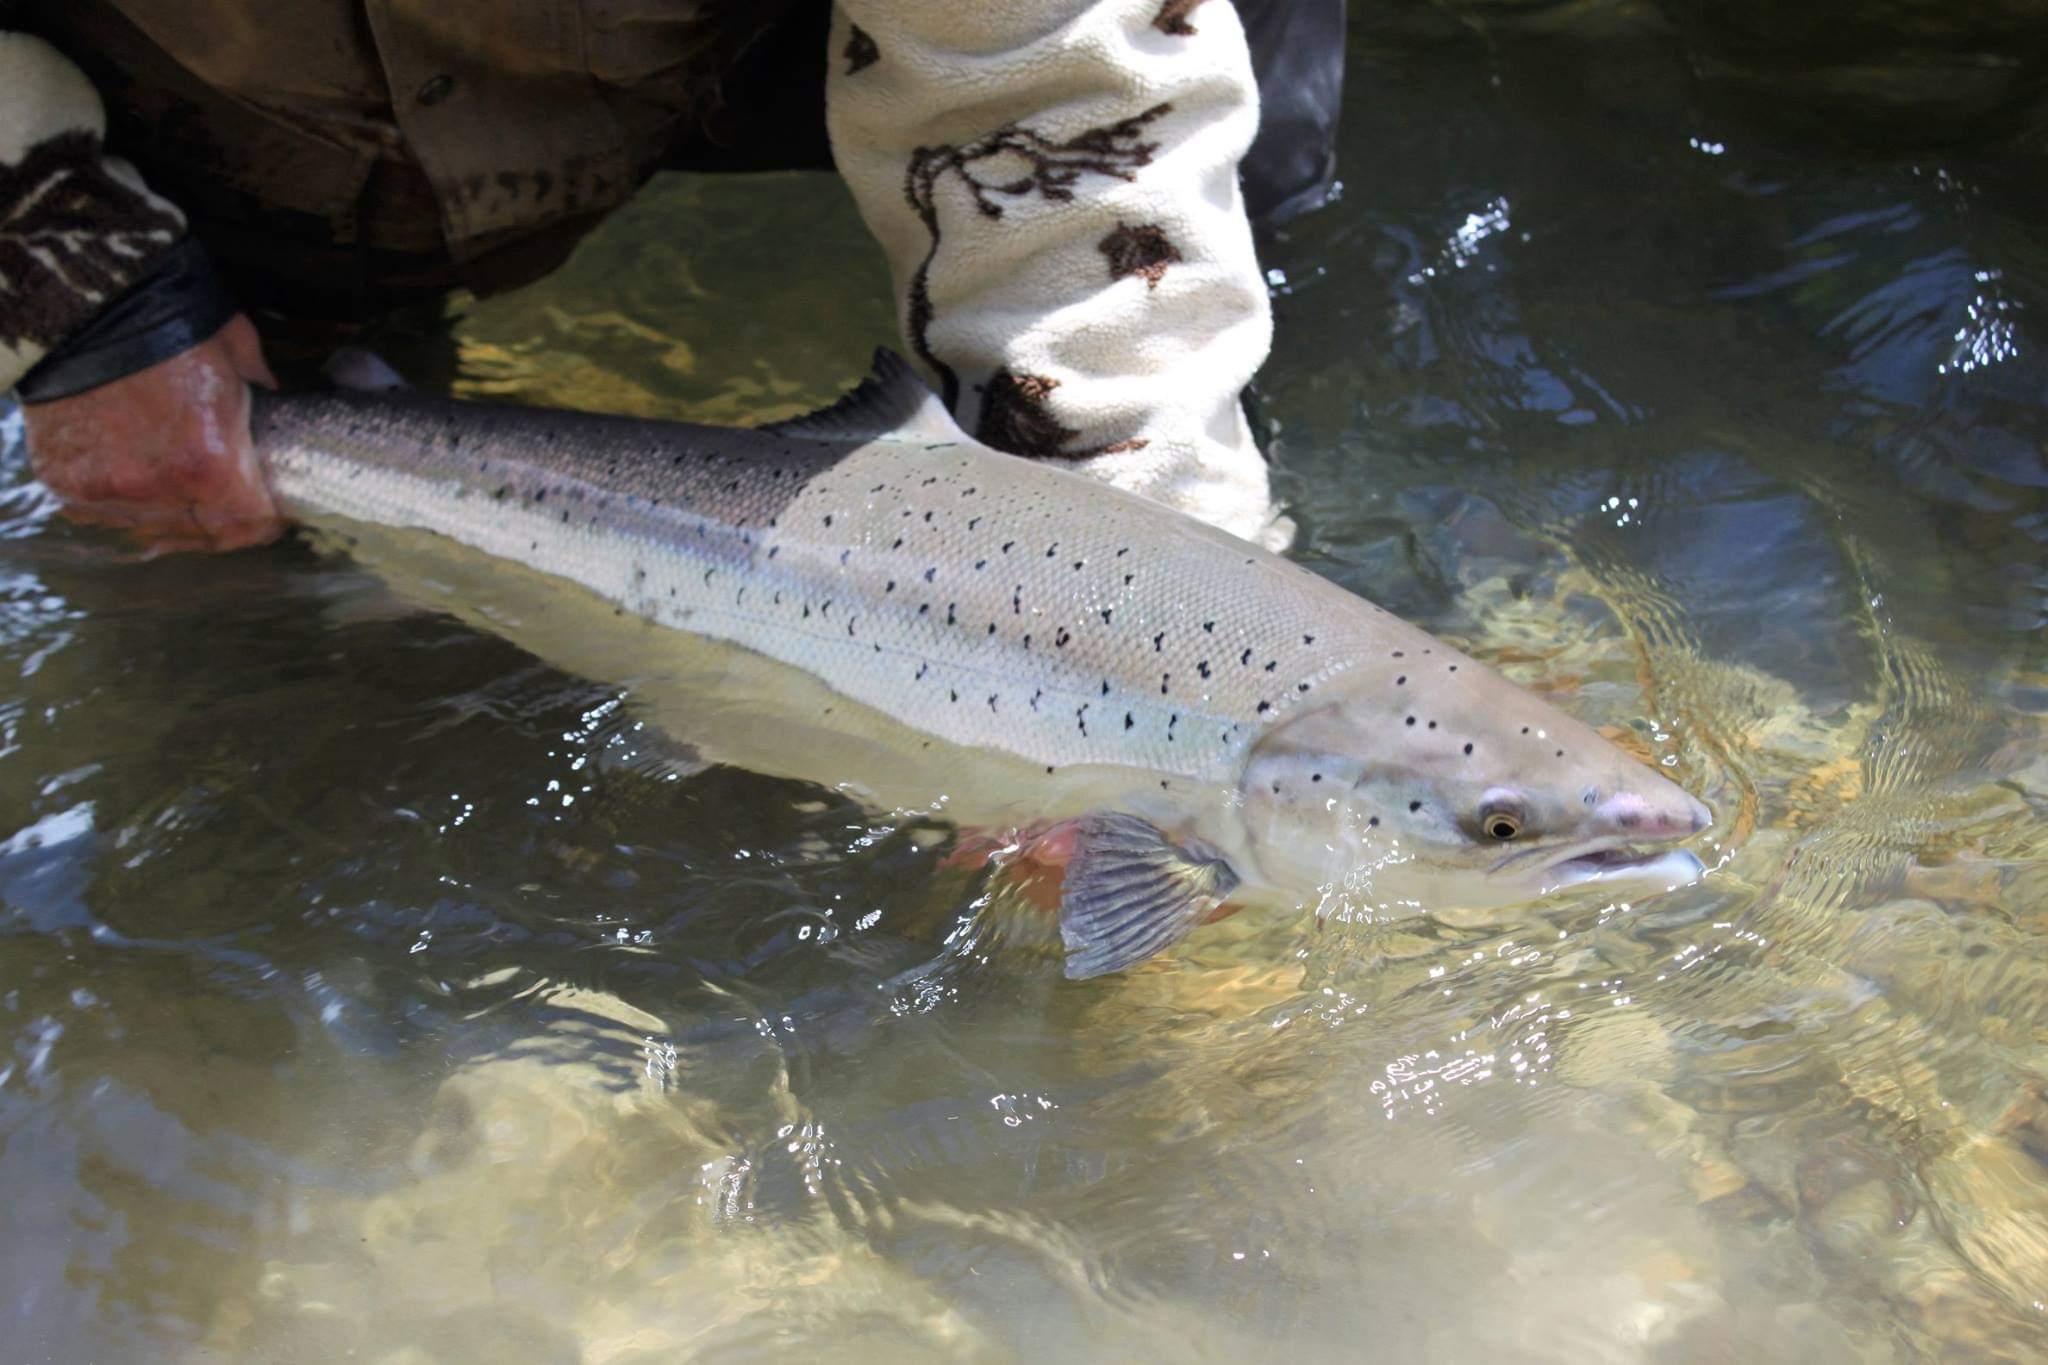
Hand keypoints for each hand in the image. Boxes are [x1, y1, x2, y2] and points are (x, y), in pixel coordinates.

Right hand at [22, 314, 283, 552]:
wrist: (78, 307)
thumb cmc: (169, 322)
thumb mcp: (237, 349)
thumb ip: (261, 387)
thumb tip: (272, 395)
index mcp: (210, 464)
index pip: (253, 523)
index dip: (269, 519)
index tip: (274, 510)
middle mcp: (157, 489)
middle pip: (207, 534)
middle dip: (229, 524)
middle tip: (238, 506)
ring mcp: (105, 490)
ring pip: (157, 529)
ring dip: (178, 515)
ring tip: (188, 488)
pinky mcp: (65, 482)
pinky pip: (108, 510)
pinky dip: (129, 501)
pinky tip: (139, 475)